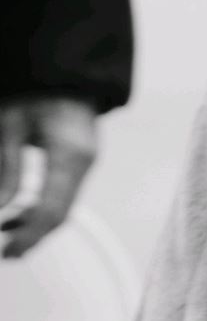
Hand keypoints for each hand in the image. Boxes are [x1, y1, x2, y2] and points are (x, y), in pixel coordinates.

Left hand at [0, 95, 97, 257]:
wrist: (62, 66)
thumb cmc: (33, 87)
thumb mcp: (9, 125)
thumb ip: (6, 169)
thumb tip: (1, 210)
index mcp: (70, 154)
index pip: (51, 211)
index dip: (28, 237)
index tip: (7, 253)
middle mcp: (83, 161)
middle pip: (60, 214)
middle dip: (30, 236)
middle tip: (4, 253)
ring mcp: (85, 160)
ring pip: (62, 206)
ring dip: (33, 223)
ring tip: (5, 230)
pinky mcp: (79, 158)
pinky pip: (62, 192)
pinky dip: (40, 207)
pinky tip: (16, 210)